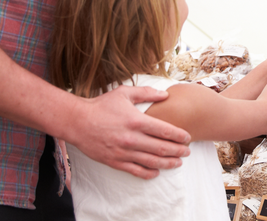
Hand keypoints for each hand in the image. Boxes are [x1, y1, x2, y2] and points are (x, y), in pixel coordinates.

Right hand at [66, 86, 190, 178]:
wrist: (78, 121)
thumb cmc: (102, 105)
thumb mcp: (124, 93)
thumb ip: (146, 93)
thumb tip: (165, 94)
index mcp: (136, 121)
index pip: (164, 130)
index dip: (178, 135)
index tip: (188, 137)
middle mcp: (131, 138)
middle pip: (161, 148)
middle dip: (177, 151)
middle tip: (187, 152)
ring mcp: (123, 152)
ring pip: (151, 162)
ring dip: (167, 163)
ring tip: (177, 163)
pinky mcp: (115, 161)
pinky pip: (135, 170)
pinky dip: (148, 173)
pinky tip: (157, 172)